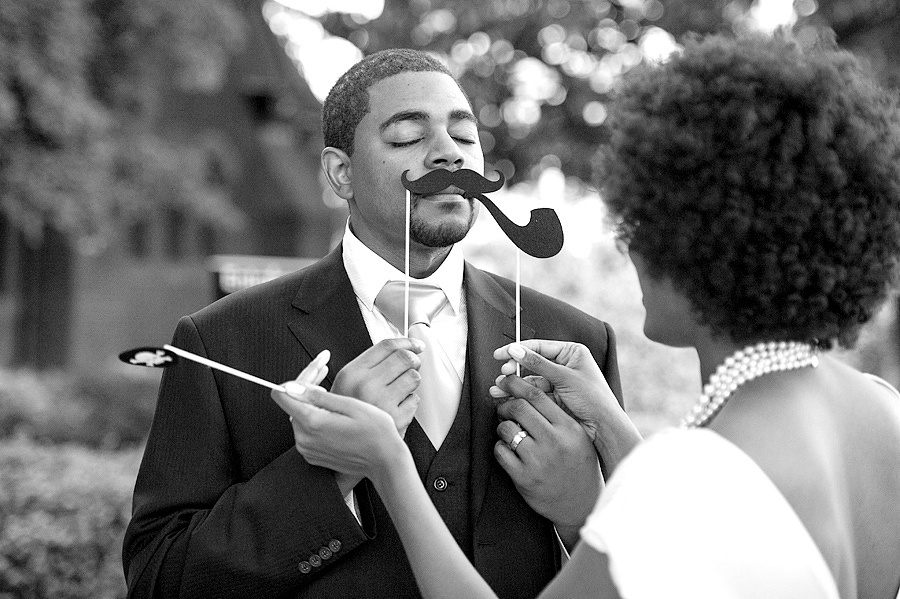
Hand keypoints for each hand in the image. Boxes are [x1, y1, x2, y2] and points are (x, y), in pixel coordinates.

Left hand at [271, 382, 412, 484]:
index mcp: (313, 423)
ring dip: (310, 401)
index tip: (312, 370)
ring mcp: (308, 449)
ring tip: (329, 389)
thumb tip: (295, 387)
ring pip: (299, 416)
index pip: (282, 395)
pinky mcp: (313, 455)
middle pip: (291, 404)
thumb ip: (320, 397)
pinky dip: (315, 416)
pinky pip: (306, 430)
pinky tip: (331, 409)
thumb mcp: (351, 406)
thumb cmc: (376, 433)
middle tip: (324, 368)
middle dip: (305, 386)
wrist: (385, 462)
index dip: (296, 378)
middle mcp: (304, 439)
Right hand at [331, 337, 424, 436]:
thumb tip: (402, 347)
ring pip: (413, 377)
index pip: (387, 346)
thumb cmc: (346, 412)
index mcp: (353, 373)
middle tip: (411, 365)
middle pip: (404, 357)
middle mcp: (366, 386)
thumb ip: (370, 364)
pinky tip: (397, 406)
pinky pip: (415, 399)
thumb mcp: (347, 382)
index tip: (415, 344)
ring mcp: (382, 403)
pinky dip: (409, 402)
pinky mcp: (396, 419)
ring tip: (399, 390)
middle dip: (413, 359)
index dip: (406, 342)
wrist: (343, 441)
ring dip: (411, 381)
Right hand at [493, 341, 621, 444]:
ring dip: (514, 384)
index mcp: (572, 353)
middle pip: (532, 363)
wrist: (603, 428)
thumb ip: (538, 364)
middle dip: (514, 369)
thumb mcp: (564, 377)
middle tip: (502, 373)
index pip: (539, 347)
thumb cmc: (595, 400)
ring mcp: (558, 383)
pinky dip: (521, 396)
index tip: (502, 354)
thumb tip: (517, 351)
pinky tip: (509, 397)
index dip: (519, 350)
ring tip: (500, 388)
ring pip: (530, 380)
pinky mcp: (554, 398)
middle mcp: (565, 366)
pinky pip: (533, 394)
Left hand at [493, 379, 601, 547]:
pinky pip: (501, 452)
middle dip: (506, 405)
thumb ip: (558, 416)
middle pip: (519, 408)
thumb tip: (527, 393)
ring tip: (508, 431)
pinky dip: (500, 447)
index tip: (508, 381)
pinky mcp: (524, 478)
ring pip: (507, 429)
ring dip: (502, 427)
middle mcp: (554, 442)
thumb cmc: (578, 466)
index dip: (518, 384)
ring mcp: (538, 461)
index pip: (538, 396)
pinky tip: (508, 450)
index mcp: (569, 428)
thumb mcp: (578, 437)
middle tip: (503, 408)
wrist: (582, 504)